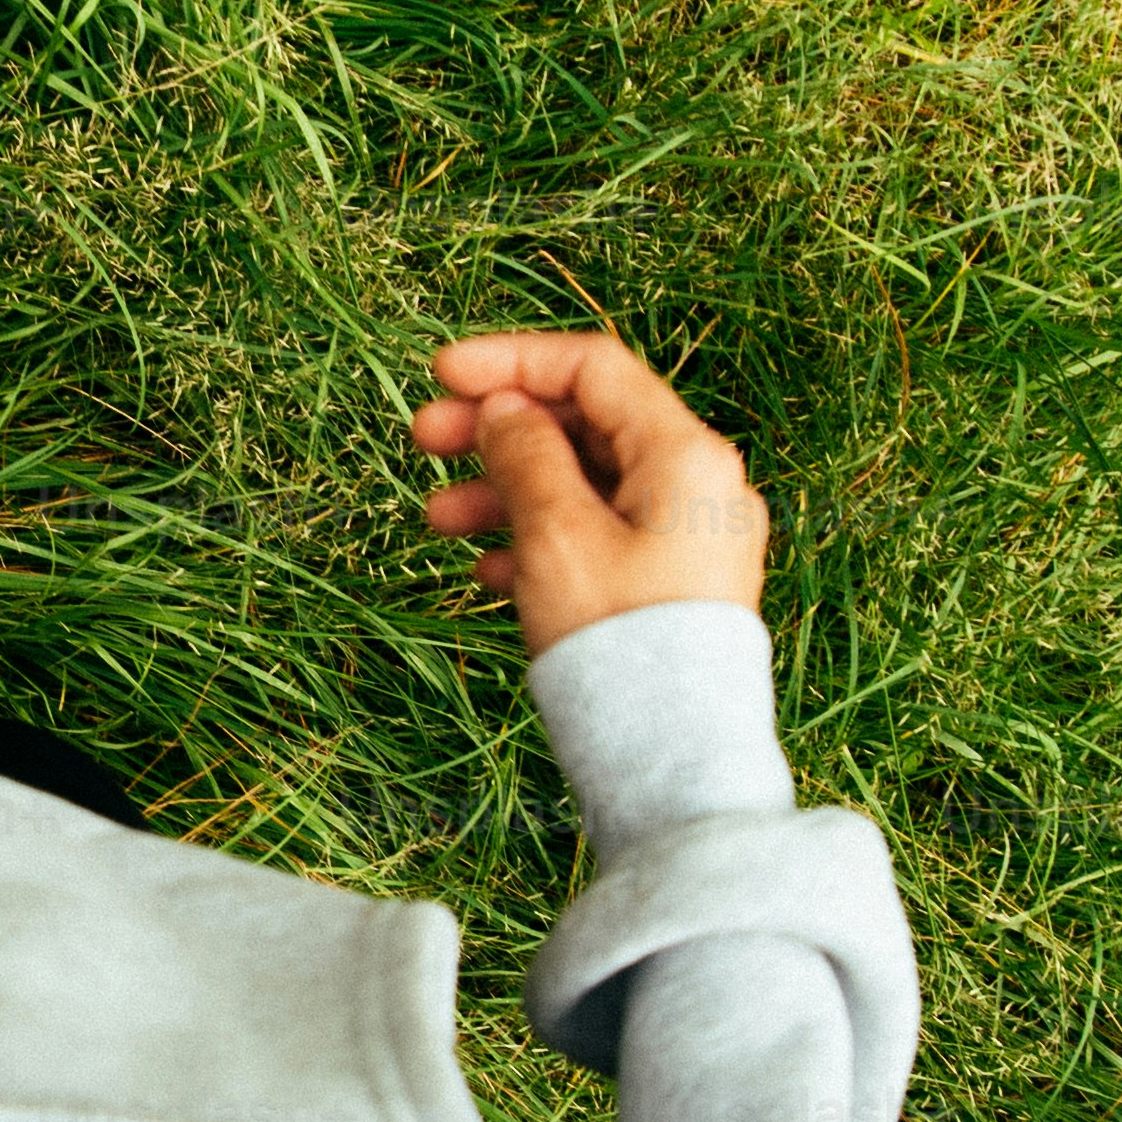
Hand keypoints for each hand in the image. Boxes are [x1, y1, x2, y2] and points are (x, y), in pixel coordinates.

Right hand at [410, 331, 770, 659]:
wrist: (674, 761)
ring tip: (438, 520)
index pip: (593, 369)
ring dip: (507, 490)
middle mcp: (699, 485)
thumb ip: (525, 455)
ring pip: (586, 486)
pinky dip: (541, 539)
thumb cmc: (617, 643)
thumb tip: (508, 409)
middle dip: (500, 430)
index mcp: (685, 454)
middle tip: (422, 440)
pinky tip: (488, 570)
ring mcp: (691, 539)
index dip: (511, 360)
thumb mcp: (555, 535)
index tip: (440, 374)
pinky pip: (601, 537)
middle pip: (586, 427)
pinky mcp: (674, 586)